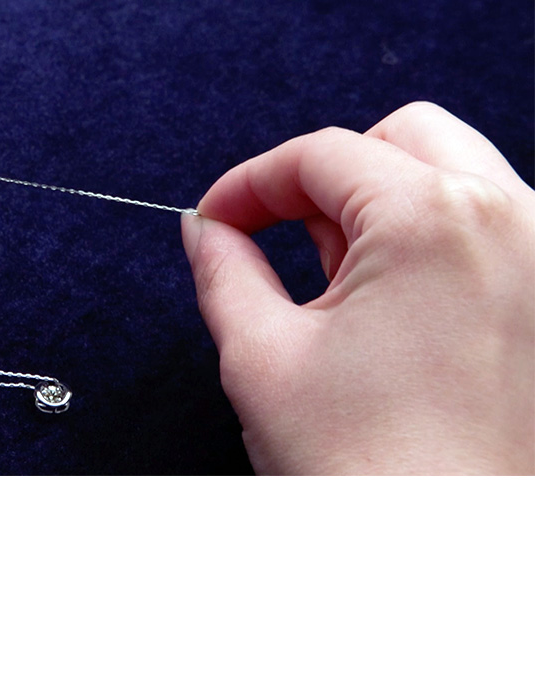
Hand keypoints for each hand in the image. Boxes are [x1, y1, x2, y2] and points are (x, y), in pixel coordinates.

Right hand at [182, 102, 533, 473]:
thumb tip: (206, 228)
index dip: (249, 183)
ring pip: (451, 176)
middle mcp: (513, 220)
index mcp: (434, 221)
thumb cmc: (371, 478)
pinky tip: (393, 310)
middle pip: (401, 137)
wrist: (456, 572)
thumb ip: (223, 270)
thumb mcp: (263, 359)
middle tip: (281, 237)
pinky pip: (488, 228)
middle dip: (327, 177)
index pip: (322, 154)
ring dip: (380, 207)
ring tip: (338, 287)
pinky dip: (429, 240)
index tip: (217, 221)